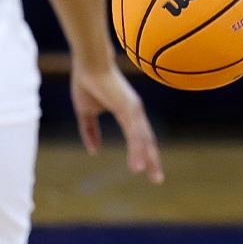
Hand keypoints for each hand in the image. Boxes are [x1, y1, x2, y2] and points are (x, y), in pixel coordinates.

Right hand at [72, 62, 162, 183]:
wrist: (88, 63)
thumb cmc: (87, 82)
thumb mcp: (85, 112)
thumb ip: (90, 131)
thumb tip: (94, 151)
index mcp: (127, 113)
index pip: (139, 137)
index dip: (143, 152)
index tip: (146, 169)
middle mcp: (135, 112)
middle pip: (147, 141)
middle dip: (153, 160)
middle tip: (157, 180)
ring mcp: (134, 110)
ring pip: (143, 139)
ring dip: (147, 158)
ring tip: (148, 176)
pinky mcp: (129, 108)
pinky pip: (135, 134)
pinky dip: (138, 150)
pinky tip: (138, 165)